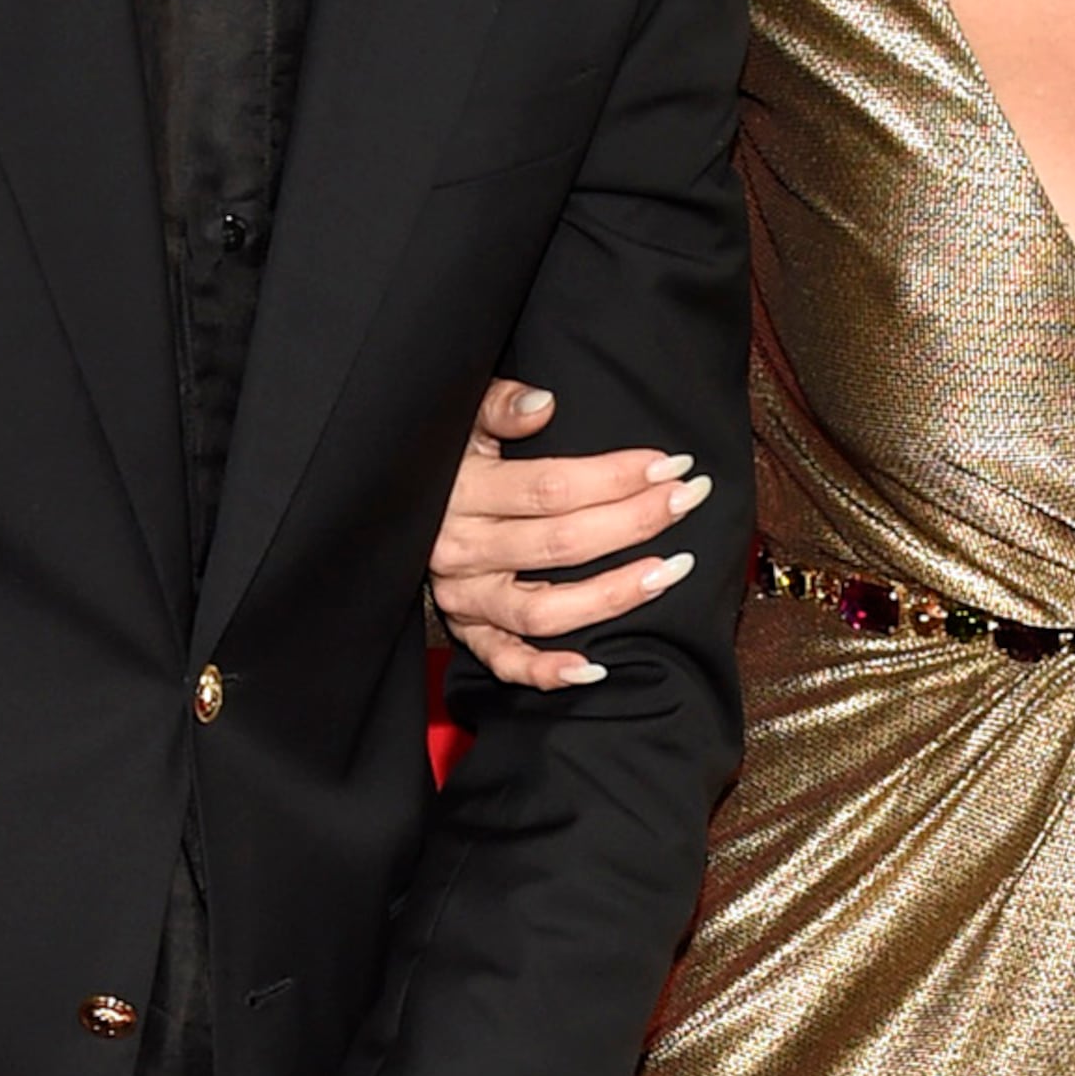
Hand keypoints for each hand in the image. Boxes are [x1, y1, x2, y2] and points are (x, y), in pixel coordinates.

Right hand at [427, 376, 708, 690]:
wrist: (387, 503)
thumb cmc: (444, 457)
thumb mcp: (461, 418)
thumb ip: (498, 405)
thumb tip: (542, 403)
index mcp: (461, 491)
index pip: (552, 488)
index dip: (617, 477)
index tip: (671, 464)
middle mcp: (460, 549)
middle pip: (561, 544)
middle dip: (635, 521)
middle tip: (688, 500)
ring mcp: (464, 597)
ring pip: (545, 611)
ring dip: (613, 595)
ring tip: (670, 571)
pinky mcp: (467, 631)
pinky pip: (507, 662)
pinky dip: (548, 672)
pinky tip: (595, 668)